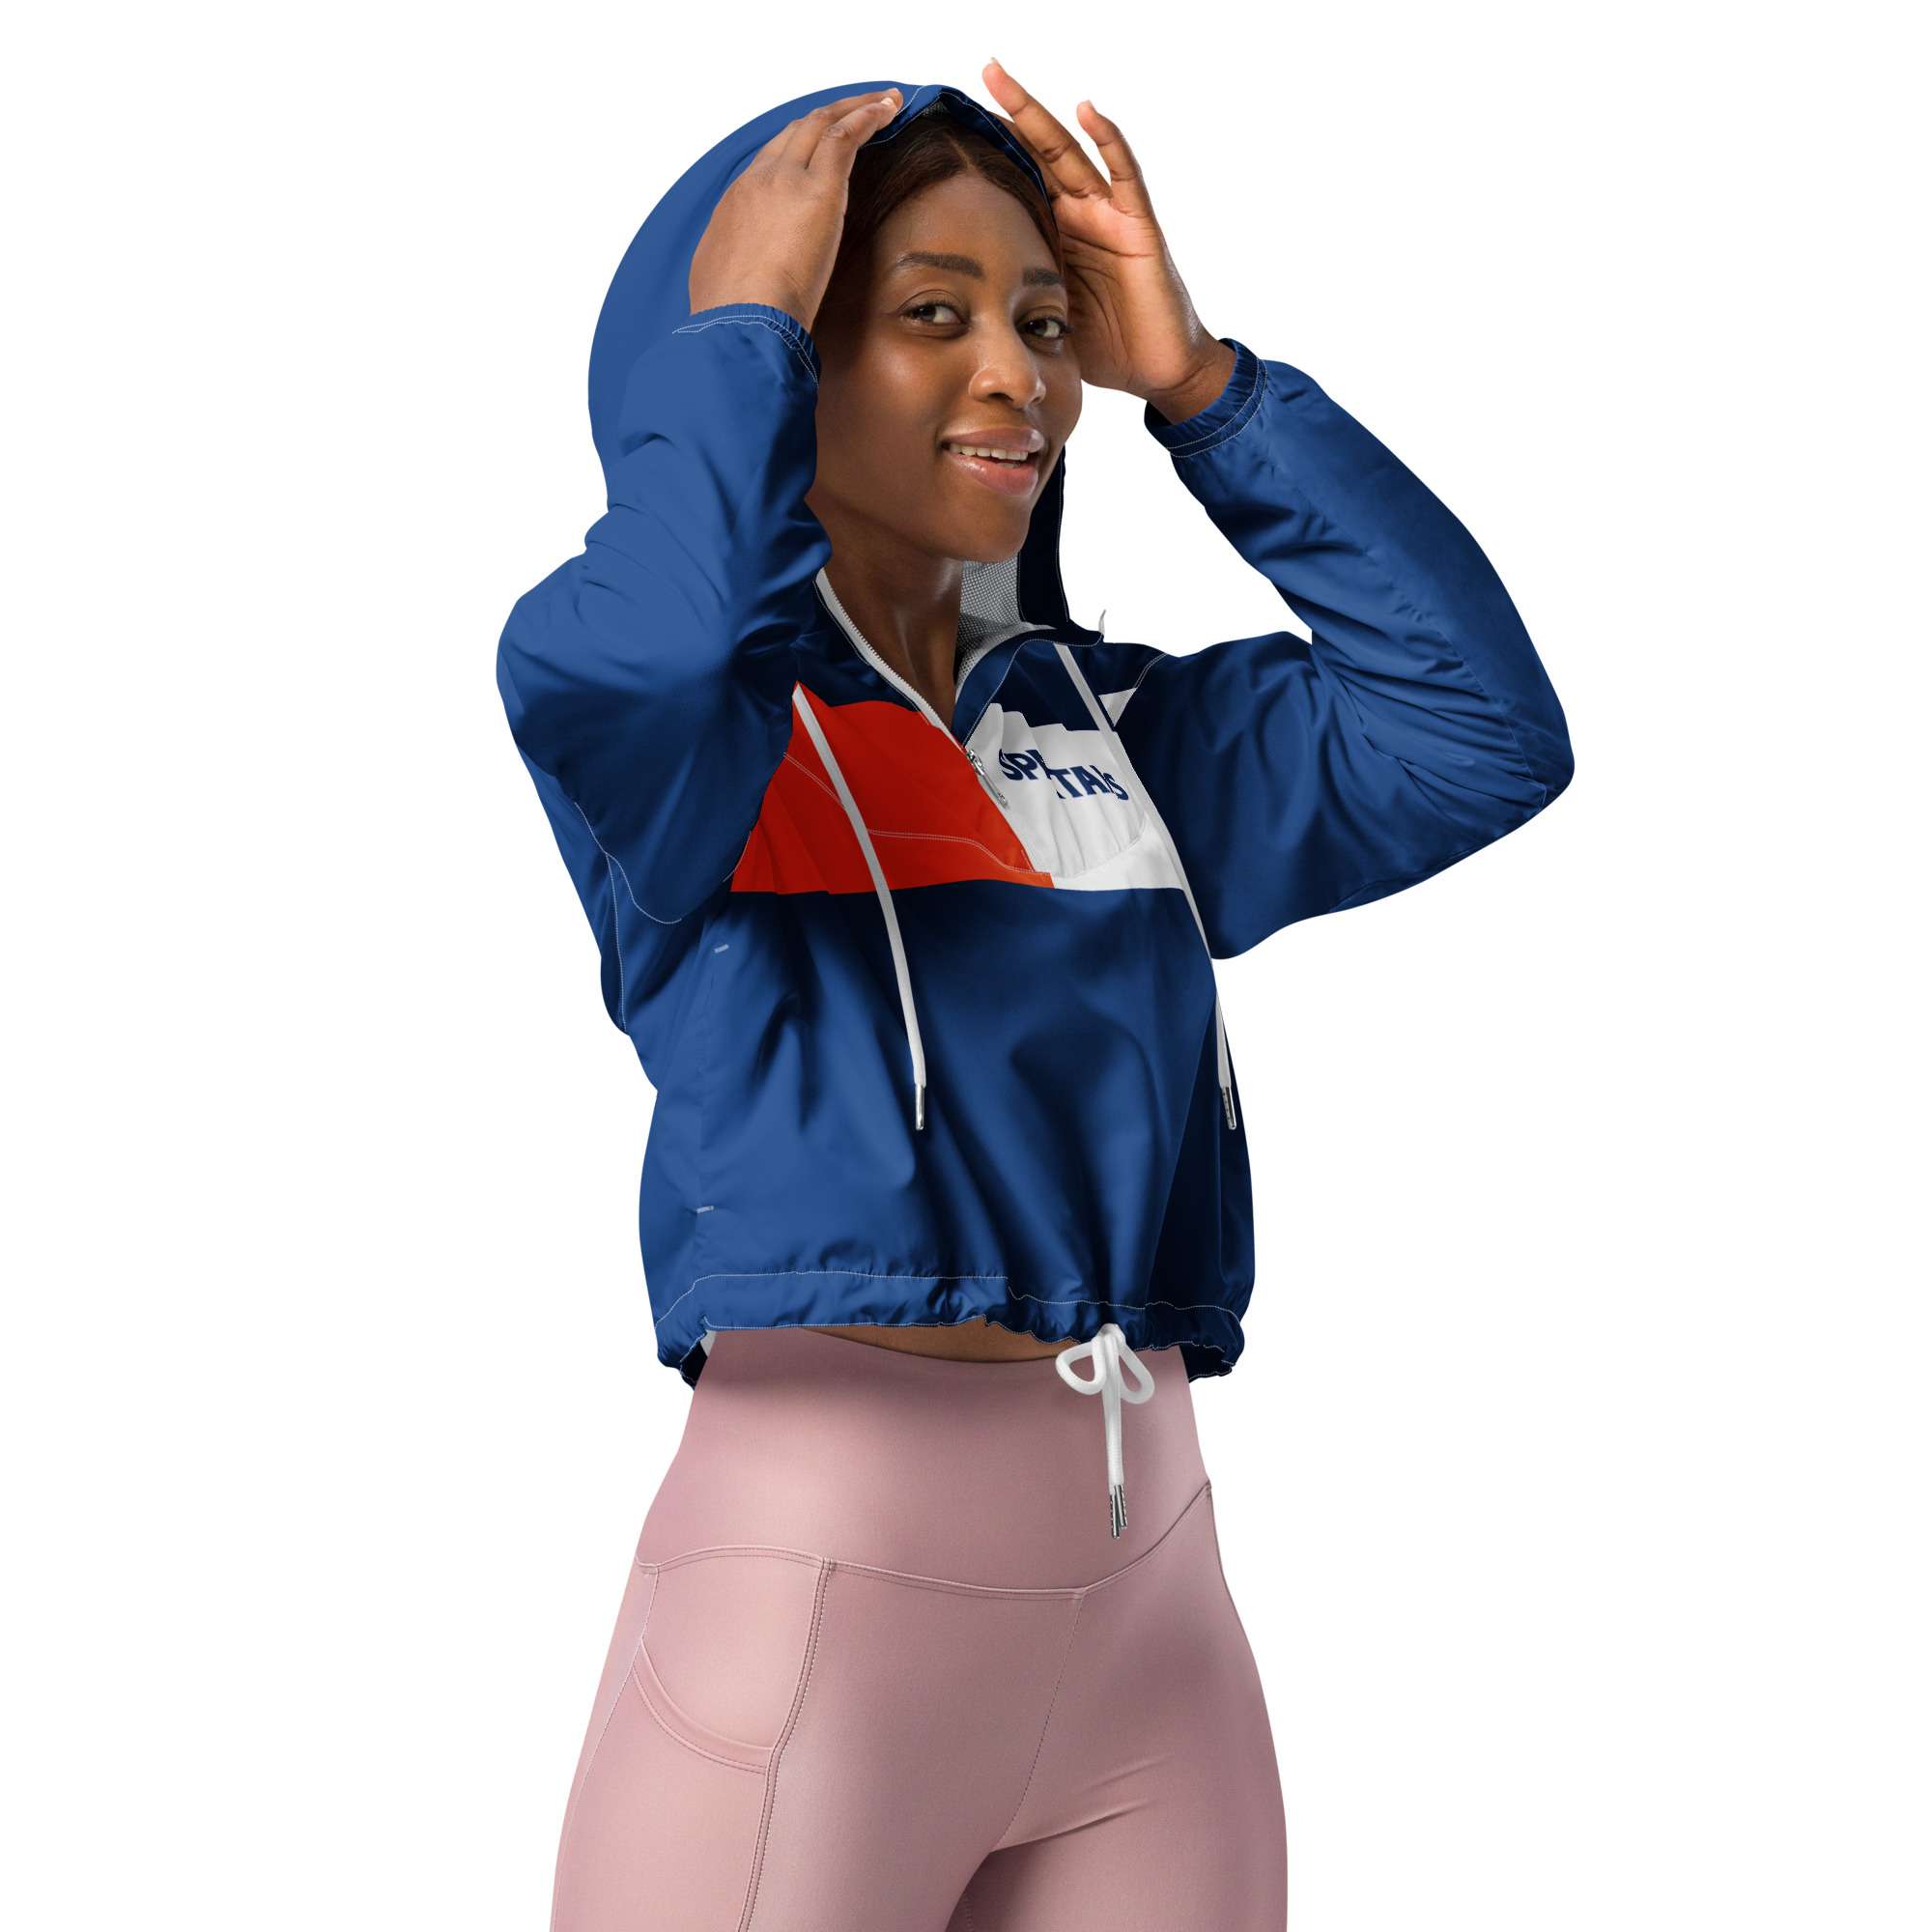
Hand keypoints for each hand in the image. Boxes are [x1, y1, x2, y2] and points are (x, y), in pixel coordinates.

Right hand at [688, 89, 903, 328]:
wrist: (739, 324)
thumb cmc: (734, 321)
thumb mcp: (726, 287)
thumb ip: (744, 271)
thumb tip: (756, 280)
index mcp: (737, 205)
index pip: (771, 162)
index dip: (800, 147)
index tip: (821, 147)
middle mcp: (758, 181)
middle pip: (796, 133)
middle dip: (828, 117)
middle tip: (857, 111)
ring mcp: (786, 180)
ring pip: (821, 124)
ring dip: (854, 108)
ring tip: (884, 101)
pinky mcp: (817, 189)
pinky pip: (844, 137)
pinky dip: (867, 116)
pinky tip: (888, 109)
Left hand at [980, 60, 1234, 422]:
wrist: (1156, 371)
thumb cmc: (1104, 347)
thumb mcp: (1043, 318)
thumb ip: (1013, 295)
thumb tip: (956, 300)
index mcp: (1055, 232)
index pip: (1018, 180)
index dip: (990, 152)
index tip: (951, 125)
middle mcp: (1081, 213)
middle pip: (1040, 151)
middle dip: (1010, 112)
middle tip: (981, 71)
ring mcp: (1109, 215)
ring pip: (1070, 152)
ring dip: (1038, 114)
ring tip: (1003, 79)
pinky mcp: (1138, 226)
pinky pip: (1125, 176)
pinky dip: (1109, 141)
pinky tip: (1087, 111)